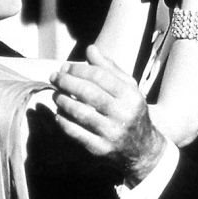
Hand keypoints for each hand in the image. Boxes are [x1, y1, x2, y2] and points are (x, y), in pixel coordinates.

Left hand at [49, 45, 165, 183]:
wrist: (142, 148)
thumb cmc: (131, 111)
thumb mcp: (127, 87)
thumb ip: (109, 68)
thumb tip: (90, 49)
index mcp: (131, 96)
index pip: (100, 76)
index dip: (79, 69)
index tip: (65, 67)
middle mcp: (123, 114)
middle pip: (89, 93)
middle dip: (67, 82)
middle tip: (54, 78)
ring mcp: (112, 134)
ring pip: (80, 114)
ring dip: (63, 101)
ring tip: (56, 95)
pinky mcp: (101, 149)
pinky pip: (76, 133)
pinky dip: (64, 121)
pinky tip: (59, 114)